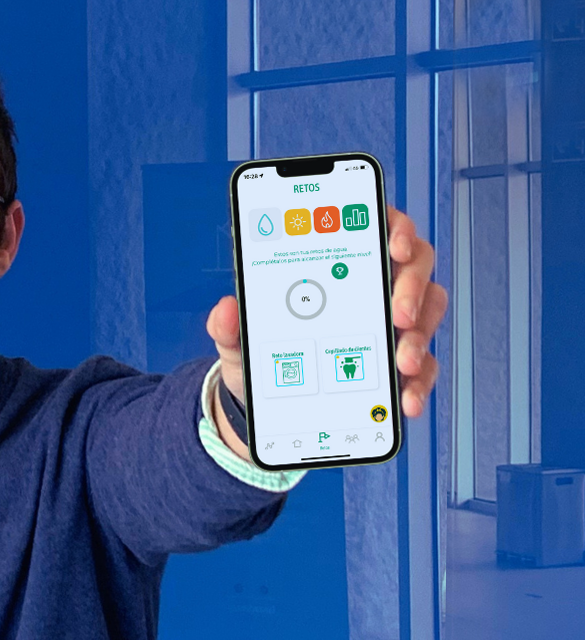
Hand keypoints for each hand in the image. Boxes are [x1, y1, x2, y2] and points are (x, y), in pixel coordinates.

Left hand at [205, 206, 447, 421]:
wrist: (269, 403)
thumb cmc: (262, 354)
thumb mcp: (239, 340)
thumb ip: (228, 326)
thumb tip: (224, 309)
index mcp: (335, 263)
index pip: (376, 224)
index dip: (394, 226)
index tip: (393, 244)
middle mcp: (373, 285)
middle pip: (414, 266)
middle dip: (412, 287)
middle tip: (398, 314)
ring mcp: (392, 323)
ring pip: (427, 313)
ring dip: (420, 337)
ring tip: (401, 361)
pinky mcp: (400, 362)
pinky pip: (424, 366)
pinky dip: (418, 383)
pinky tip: (405, 398)